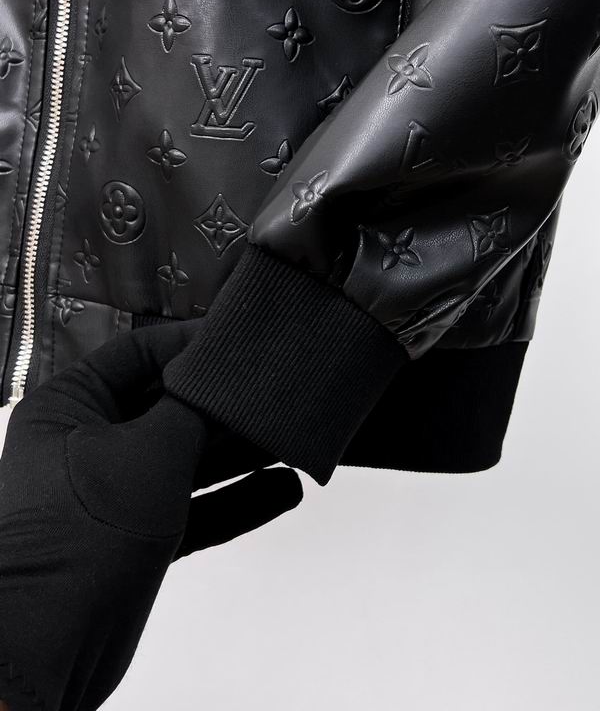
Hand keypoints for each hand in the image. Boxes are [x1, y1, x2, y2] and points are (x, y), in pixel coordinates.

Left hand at [0, 321, 301, 710]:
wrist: (52, 644)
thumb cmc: (77, 539)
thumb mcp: (151, 451)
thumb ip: (193, 408)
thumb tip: (221, 378)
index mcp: (70, 406)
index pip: (137, 355)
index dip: (189, 347)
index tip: (234, 341)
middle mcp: (88, 445)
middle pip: (168, 408)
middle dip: (221, 406)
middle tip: (268, 391)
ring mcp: (114, 493)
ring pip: (187, 460)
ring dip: (237, 453)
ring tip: (284, 437)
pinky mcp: (136, 536)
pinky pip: (194, 507)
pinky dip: (235, 499)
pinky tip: (279, 489)